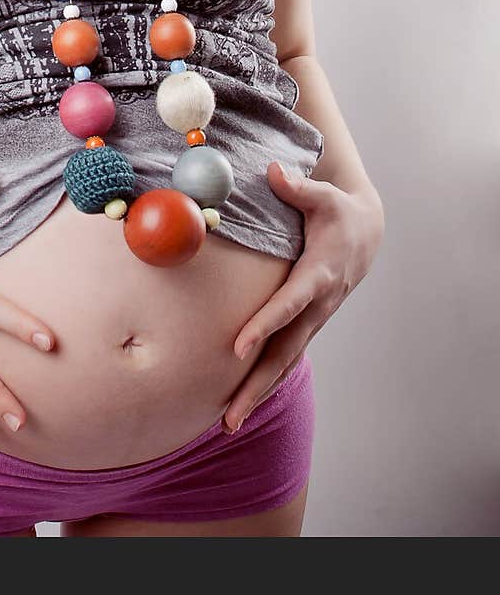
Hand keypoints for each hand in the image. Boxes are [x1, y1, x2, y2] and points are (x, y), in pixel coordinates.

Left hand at [221, 161, 383, 433]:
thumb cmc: (337, 211)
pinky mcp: (307, 325)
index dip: (265, 325)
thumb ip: (296, 187)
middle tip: (229, 416)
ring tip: (228, 424)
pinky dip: (265, 382)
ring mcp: (314, 320)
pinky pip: (285, 358)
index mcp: (319, 274)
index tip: (238, 347)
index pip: (288, 304)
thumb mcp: (323, 195)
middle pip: (284, 351)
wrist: (366, 233)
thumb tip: (273, 170)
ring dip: (257, 394)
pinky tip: (241, 404)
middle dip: (256, 384)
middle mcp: (317, 305)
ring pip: (284, 363)